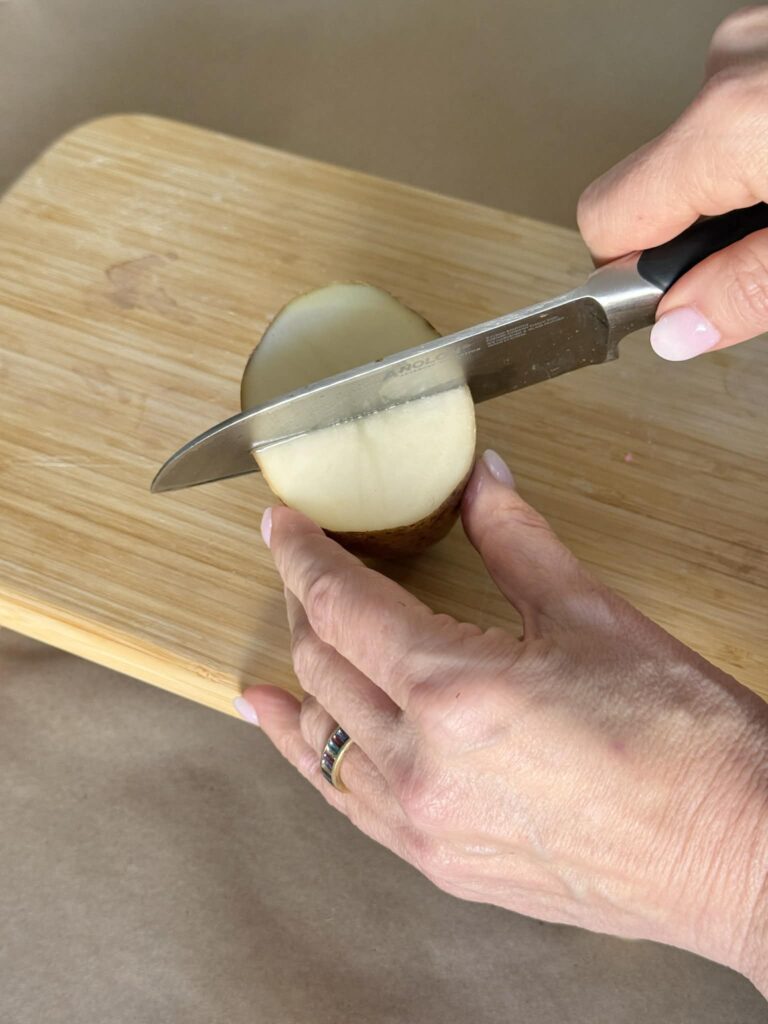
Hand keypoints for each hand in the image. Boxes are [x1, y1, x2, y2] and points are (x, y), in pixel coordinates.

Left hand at [237, 451, 767, 994]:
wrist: (736, 853)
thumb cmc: (683, 741)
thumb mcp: (592, 615)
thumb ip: (516, 539)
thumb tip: (483, 483)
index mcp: (452, 689)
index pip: (340, 604)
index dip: (301, 554)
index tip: (282, 526)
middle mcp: (422, 764)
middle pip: (322, 665)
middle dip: (303, 603)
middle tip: (304, 567)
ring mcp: (426, 824)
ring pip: (322, 739)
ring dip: (299, 680)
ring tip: (282, 643)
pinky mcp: (443, 864)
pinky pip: (349, 802)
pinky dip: (313, 757)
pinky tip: (292, 736)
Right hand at [578, 6, 767, 360]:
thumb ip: (747, 289)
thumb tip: (679, 329)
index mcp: (730, 124)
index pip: (605, 220)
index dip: (627, 275)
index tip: (666, 302)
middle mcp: (731, 68)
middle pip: (652, 186)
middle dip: (694, 233)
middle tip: (759, 252)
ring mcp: (761, 40)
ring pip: (700, 148)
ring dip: (734, 187)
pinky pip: (739, 106)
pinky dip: (759, 145)